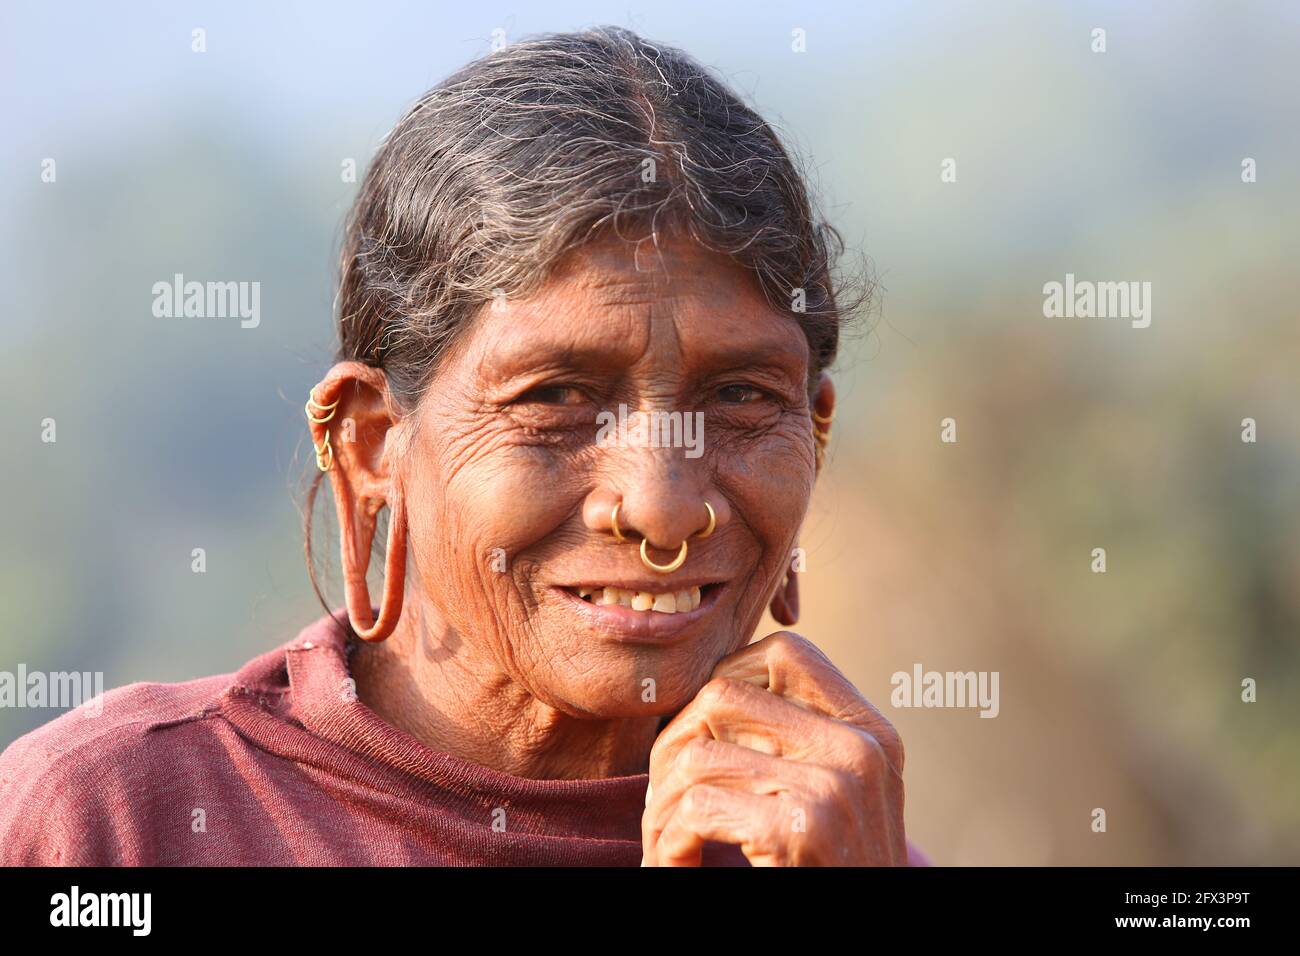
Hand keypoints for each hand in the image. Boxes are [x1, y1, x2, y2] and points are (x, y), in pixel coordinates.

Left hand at [641, 630, 905, 865]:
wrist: (869, 946)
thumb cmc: (829, 873)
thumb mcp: (837, 796)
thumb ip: (798, 742)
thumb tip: (708, 691)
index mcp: (873, 733)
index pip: (788, 652)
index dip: (726, 677)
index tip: (702, 734)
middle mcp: (862, 749)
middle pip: (723, 696)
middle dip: (672, 745)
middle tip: (662, 799)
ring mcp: (837, 786)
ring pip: (696, 754)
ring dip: (659, 806)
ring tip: (665, 841)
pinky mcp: (803, 828)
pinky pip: (695, 806)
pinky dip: (668, 842)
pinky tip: (679, 866)